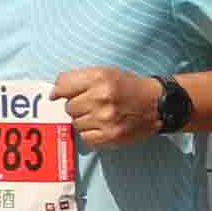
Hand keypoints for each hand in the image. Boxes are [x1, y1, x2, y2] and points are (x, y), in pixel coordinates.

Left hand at [54, 67, 172, 150]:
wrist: (157, 104)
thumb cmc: (129, 87)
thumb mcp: (107, 73)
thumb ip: (79, 79)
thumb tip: (53, 94)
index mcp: (100, 78)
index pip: (62, 86)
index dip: (60, 91)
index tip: (60, 95)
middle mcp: (101, 97)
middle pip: (68, 107)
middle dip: (77, 106)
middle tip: (92, 104)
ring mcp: (105, 118)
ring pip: (75, 123)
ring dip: (84, 120)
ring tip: (100, 115)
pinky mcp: (110, 135)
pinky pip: (85, 137)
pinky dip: (91, 133)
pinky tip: (103, 126)